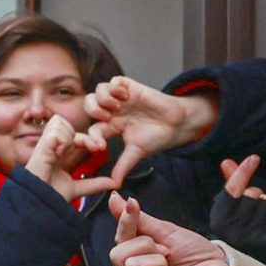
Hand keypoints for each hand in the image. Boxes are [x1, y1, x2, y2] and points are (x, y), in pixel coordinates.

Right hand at [23, 114, 116, 201]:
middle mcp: (51, 147)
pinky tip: (60, 153)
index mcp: (58, 154)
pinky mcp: (40, 147)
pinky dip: (63, 139)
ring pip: (59, 122)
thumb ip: (95, 183)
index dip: (89, 139)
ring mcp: (44, 146)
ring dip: (71, 136)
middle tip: (95, 147)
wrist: (38, 206)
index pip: (76, 136)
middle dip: (85, 135)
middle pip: (67, 124)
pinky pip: (55, 131)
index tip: (100, 148)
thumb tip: (115, 183)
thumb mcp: (78, 188)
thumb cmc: (51, 197)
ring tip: (70, 152)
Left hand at [77, 76, 218, 182]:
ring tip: (117, 108)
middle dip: (92, 112)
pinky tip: (125, 96)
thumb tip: (113, 185)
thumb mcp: (136, 152)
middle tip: (107, 120)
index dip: (89, 138)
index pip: (91, 129)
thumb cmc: (158, 137)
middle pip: (89, 106)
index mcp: (111, 127)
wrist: (177, 124)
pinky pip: (114, 81)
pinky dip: (114, 87)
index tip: (99, 146)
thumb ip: (123, 166)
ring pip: (97, 91)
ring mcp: (121, 99)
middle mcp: (113, 112)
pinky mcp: (131, 88)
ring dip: (102, 100)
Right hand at [109, 192, 229, 265]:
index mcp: (138, 253)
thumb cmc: (194, 252)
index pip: (120, 236)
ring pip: (132, 265)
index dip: (125, 219)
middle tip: (167, 251)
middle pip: (118, 253)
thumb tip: (115, 198)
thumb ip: (140, 219)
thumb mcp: (167, 231)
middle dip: (146, 245)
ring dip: (158, 261)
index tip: (132, 204)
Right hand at [211, 155, 265, 265]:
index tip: (254, 158)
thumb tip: (227, 161)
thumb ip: (231, 185)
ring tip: (261, 219)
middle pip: (252, 193)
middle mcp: (234, 230)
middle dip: (255, 196)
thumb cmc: (242, 230)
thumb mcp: (230, 210)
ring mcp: (254, 236)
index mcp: (219, 222)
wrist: (257, 262)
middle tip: (251, 210)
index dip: (243, 171)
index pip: (232, 189)